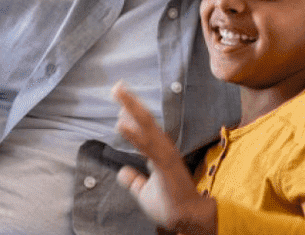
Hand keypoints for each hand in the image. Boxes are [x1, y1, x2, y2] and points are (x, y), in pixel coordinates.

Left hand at [112, 82, 216, 234]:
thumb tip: (122, 172)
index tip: (119, 100)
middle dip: (131, 102)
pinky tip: (120, 124)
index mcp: (159, 153)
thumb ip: (134, 181)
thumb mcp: (145, 192)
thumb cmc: (170, 206)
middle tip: (117, 86)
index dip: (132, 113)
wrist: (187, 219)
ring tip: (118, 92)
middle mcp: (163, 149)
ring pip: (147, 126)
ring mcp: (165, 155)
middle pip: (145, 120)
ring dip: (132, 108)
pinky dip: (133, 134)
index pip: (144, 128)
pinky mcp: (165, 165)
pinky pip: (147, 147)